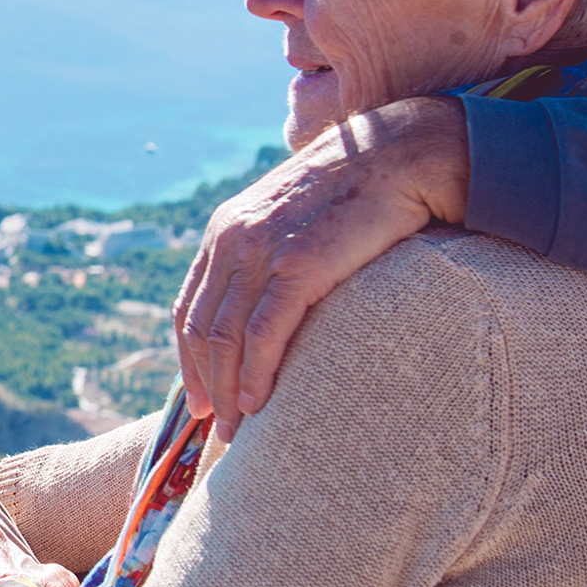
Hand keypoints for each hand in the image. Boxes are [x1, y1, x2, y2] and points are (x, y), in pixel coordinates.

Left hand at [173, 97, 471, 448]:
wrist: (396, 156)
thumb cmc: (354, 195)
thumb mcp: (293, 220)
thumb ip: (270, 256)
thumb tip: (266, 308)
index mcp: (226, 230)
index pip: (190, 309)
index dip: (190, 361)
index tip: (201, 400)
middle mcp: (233, 239)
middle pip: (203, 330)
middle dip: (207, 386)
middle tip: (221, 429)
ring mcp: (263, 250)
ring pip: (226, 338)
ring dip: (228, 391)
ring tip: (240, 430)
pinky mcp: (299, 265)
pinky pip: (264, 333)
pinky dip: (256, 374)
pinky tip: (261, 402)